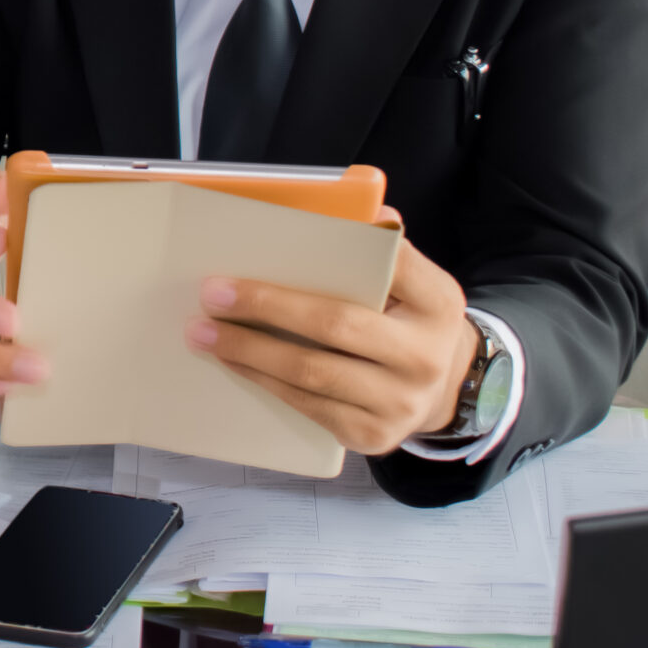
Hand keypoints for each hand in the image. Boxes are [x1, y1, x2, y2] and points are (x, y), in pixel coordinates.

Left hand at [184, 228, 479, 455]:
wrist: (443, 391)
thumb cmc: (409, 322)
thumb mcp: (412, 284)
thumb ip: (386, 251)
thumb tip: (370, 212)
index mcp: (436, 304)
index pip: (391, 263)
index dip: (346, 246)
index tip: (279, 237)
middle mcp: (424, 357)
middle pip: (335, 324)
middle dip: (266, 307)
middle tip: (214, 293)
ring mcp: (399, 403)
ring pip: (312, 373)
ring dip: (249, 351)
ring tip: (204, 333)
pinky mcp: (371, 435)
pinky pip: (307, 405)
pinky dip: (264, 380)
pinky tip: (233, 361)